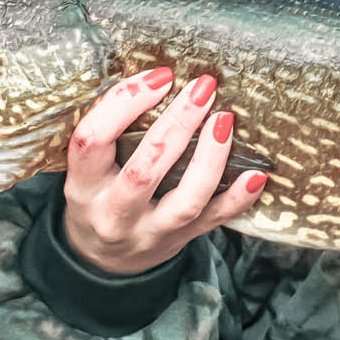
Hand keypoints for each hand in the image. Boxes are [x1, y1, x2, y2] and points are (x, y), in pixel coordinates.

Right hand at [61, 67, 264, 274]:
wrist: (103, 263)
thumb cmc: (100, 197)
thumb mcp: (89, 169)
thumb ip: (113, 133)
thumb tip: (161, 77)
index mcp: (83, 187)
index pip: (92, 140)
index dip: (124, 103)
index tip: (159, 76)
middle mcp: (113, 214)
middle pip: (145, 169)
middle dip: (177, 123)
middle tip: (202, 87)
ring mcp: (150, 232)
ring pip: (185, 200)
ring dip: (209, 158)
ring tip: (225, 119)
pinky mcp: (181, 241)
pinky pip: (214, 221)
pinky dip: (238, 198)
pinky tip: (256, 174)